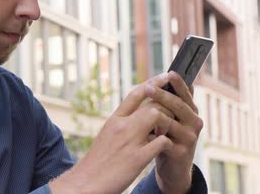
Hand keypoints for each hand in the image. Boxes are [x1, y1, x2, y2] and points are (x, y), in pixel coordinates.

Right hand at [49, 73, 177, 193]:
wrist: (86, 182)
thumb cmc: (98, 161)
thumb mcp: (107, 135)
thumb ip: (123, 123)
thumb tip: (140, 115)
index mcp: (114, 119)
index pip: (135, 94)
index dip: (153, 83)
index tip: (165, 77)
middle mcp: (122, 126)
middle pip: (151, 103)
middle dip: (166, 105)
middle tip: (173, 113)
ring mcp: (130, 141)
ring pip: (157, 116)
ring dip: (168, 122)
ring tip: (167, 131)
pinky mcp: (137, 158)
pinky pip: (161, 142)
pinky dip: (167, 143)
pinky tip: (166, 148)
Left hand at [149, 71, 203, 192]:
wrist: (172, 168)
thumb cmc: (168, 137)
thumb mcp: (171, 117)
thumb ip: (172, 99)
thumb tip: (171, 74)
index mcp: (190, 111)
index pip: (185, 94)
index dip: (178, 83)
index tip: (169, 72)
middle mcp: (194, 122)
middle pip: (178, 105)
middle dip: (163, 95)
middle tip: (148, 88)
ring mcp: (190, 138)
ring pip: (171, 122)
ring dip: (156, 115)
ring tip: (143, 109)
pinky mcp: (181, 152)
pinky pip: (166, 140)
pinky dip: (154, 135)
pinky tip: (145, 131)